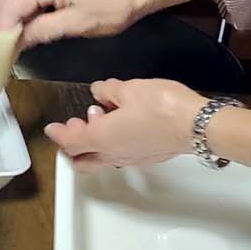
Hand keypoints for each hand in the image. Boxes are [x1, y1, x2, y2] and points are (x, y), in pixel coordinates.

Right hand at [0, 0, 144, 48]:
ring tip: (13, 32)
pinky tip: (22, 20)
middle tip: (8, 42)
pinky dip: (11, 3)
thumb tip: (15, 43)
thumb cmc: (109, 10)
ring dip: (2, 10)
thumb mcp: (77, 26)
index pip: (10, 4)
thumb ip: (42, 31)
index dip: (3, 28)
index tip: (6, 49)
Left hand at [45, 78, 201, 170]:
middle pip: (83, 160)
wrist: (197, 126)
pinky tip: (122, 125)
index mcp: (102, 138)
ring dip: (94, 143)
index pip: (70, 142)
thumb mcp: (128, 89)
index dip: (59, 134)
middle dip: (73, 146)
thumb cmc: (163, 108)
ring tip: (99, 118)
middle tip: (72, 127)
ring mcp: (132, 159)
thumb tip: (99, 91)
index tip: (52, 128)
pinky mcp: (148, 157)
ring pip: (102, 159)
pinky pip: (121, 155)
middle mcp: (114, 154)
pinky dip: (113, 143)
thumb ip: (108, 91)